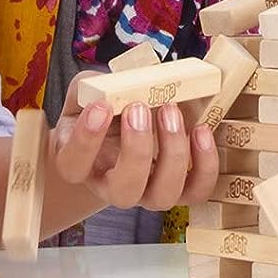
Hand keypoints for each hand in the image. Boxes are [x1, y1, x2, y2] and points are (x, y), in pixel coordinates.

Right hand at [51, 73, 219, 211]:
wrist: (121, 131)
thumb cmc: (103, 112)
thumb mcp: (88, 94)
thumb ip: (96, 87)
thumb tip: (123, 82)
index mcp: (79, 164)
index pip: (73, 165)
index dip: (86, 140)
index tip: (101, 106)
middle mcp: (111, 187)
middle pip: (123, 190)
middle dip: (136, 149)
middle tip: (139, 108)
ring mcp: (146, 194)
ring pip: (162, 195)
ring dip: (172, 152)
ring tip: (170, 110)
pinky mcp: (178, 191)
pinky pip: (196, 192)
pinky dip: (204, 164)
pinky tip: (200, 130)